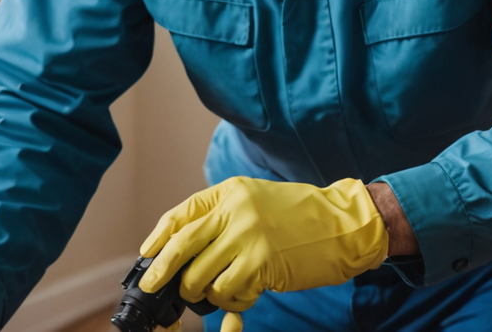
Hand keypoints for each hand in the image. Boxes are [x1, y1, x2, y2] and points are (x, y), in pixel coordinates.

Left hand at [139, 177, 388, 330]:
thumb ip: (225, 216)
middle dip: (161, 270)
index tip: (147, 254)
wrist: (344, 224)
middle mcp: (236, 210)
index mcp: (231, 191)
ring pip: (200, 275)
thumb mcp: (257, 200)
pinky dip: (229, 300)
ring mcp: (248, 236)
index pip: (182, 214)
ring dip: (200, 292)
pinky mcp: (261, 263)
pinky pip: (227, 290)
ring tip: (213, 293)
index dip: (158, 237)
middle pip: (182, 244)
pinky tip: (243, 295)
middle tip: (154, 287)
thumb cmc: (302, 215)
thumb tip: (188, 246)